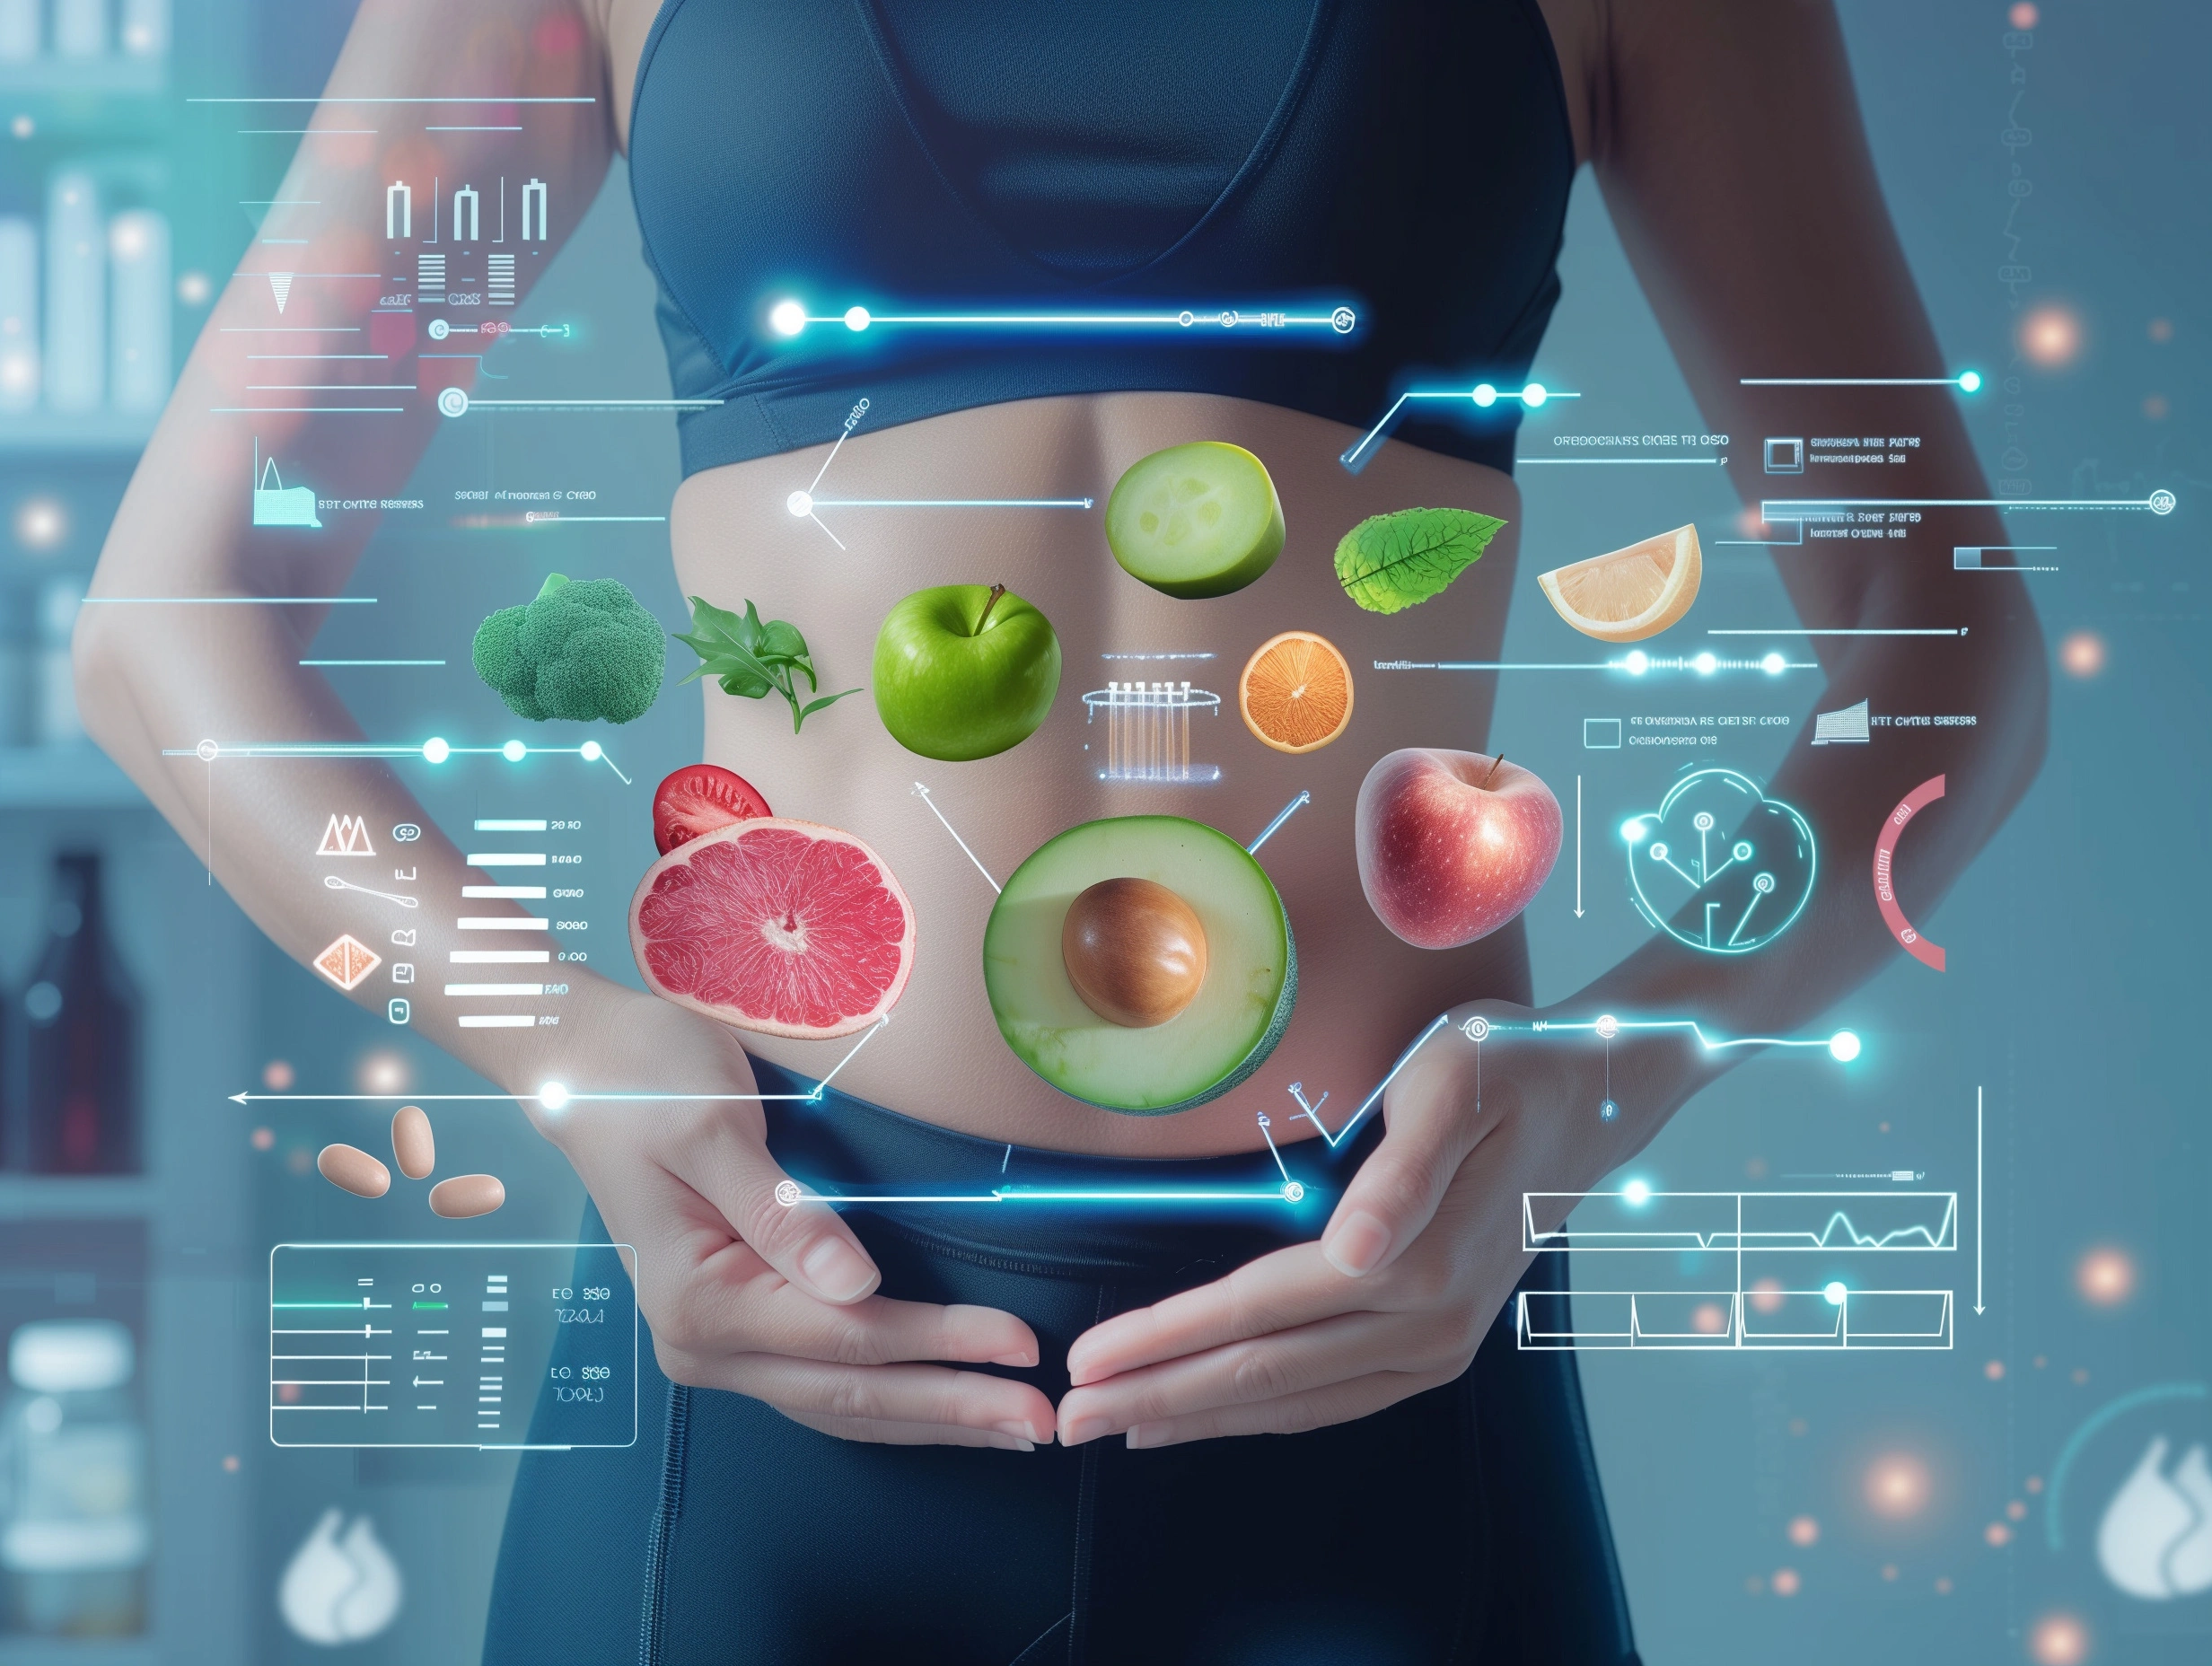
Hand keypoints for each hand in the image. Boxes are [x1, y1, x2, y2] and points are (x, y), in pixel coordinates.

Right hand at [532, 986, 1056, 1448]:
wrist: (584, 1069)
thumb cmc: (647, 1082)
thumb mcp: (712, 1128)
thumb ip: (785, 1214)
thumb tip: (859, 1283)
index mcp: (698, 1298)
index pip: (846, 1336)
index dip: (940, 1342)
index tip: (1020, 1342)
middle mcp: (700, 1343)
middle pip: (849, 1392)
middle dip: (952, 1405)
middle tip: (1043, 1416)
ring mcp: (712, 1346)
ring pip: (837, 1405)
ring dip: (929, 1416)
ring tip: (1013, 1424)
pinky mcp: (731, 1328)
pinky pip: (819, 1385)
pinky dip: (887, 1401)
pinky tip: (941, 1406)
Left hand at [1056, 1002, 1613, 1448]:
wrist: (1599, 1096)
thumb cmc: (1507, 1068)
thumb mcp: (1450, 1086)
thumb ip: (1399, 1174)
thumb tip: (1349, 1250)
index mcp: (1411, 1259)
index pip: (1256, 1312)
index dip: (1165, 1340)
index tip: (1088, 1359)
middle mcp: (1426, 1322)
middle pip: (1264, 1373)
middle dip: (1157, 1396)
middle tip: (1071, 1418)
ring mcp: (1439, 1345)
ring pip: (1297, 1401)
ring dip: (1203, 1415)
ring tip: (1123, 1425)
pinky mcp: (1444, 1346)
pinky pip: (1337, 1399)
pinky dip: (1267, 1413)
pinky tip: (1220, 1413)